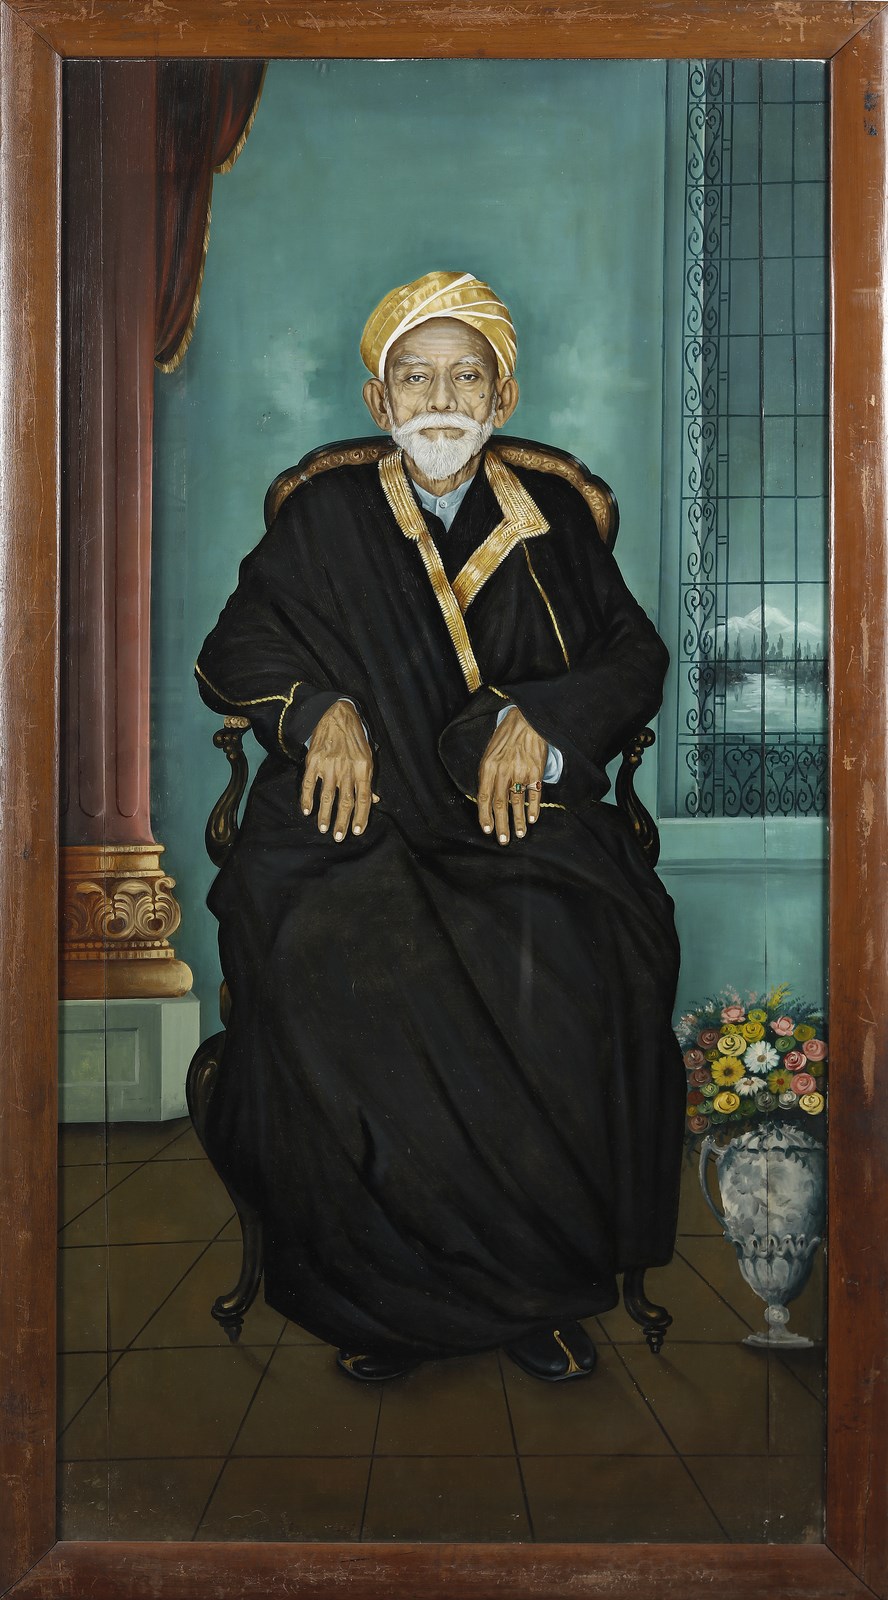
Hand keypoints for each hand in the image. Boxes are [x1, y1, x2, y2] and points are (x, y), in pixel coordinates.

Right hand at [301, 700, 375, 839]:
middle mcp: (347, 769)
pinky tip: (307, 811)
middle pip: (346, 801)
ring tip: (323, 829)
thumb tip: (375, 800)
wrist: (337, 715)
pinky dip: (307, 798)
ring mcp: (329, 765)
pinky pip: (309, 783)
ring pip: (327, 796)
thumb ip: (369, 780)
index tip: (357, 832)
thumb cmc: (355, 738)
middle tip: (338, 837)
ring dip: (324, 815)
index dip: (361, 817)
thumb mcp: (368, 756)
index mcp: (363, 769)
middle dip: (342, 822)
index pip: (364, 798)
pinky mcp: (314, 761)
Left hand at [477, 706, 546, 843]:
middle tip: (503, 840)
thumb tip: (486, 799)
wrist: (527, 720)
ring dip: (518, 821)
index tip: (487, 830)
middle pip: (500, 804)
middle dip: (501, 825)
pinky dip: (533, 808)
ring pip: (517, 802)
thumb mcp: (489, 753)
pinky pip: (534, 794)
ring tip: (520, 834)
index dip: (484, 816)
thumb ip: (487, 775)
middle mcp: (503, 771)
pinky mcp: (536, 771)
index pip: (483, 797)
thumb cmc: (506, 738)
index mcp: (488, 767)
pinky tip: (532, 819)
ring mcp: (520, 771)